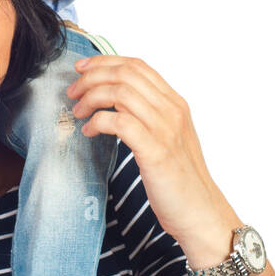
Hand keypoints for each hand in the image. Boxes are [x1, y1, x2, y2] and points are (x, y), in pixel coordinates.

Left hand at [66, 55, 238, 257]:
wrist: (201, 213)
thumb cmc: (181, 181)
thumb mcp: (169, 138)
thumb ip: (149, 116)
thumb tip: (115, 103)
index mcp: (175, 103)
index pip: (137, 66)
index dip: (105, 62)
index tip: (82, 68)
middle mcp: (172, 111)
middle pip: (125, 74)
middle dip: (92, 77)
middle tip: (73, 92)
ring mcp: (165, 130)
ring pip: (120, 93)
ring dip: (91, 98)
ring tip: (78, 112)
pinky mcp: (155, 151)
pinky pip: (120, 122)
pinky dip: (98, 121)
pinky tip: (89, 131)